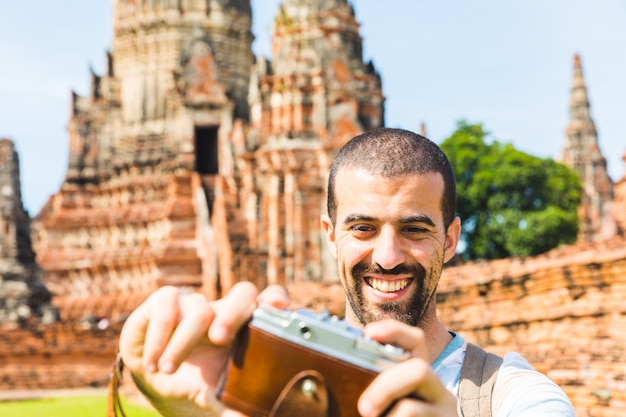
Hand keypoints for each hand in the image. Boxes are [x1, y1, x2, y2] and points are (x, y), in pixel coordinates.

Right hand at [118, 282, 289, 416]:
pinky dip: (158, 339)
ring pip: (199, 310)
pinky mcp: (166, 300)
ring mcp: (198, 301)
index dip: (275, 298)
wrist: (152, 372)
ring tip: (167, 370)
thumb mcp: (214, 391)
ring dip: (181, 344)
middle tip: (219, 338)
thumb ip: (230, 404)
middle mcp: (225, 308)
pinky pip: (166, 309)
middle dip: (233, 314)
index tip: (279, 306)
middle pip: (242, 293)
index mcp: (245, 326)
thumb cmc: (195, 376)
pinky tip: (153, 362)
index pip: (270, 299)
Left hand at [358, 320, 457, 416]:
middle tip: (364, 409)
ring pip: (411, 408)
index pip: (415, 342)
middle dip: (386, 386)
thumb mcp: (390, 401)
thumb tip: (329, 384)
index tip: (368, 334)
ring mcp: (443, 413)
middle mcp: (437, 391)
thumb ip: (375, 390)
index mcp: (418, 377)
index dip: (394, 331)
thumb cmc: (396, 414)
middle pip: (419, 370)